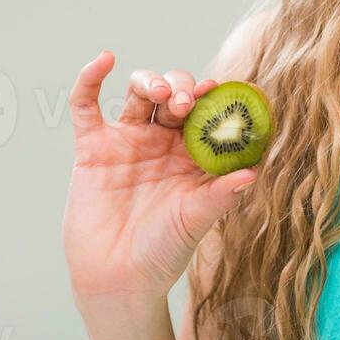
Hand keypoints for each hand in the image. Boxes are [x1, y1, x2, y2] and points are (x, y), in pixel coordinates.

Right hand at [62, 52, 255, 310]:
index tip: (225, 90)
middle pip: (176, 94)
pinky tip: (103, 60)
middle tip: (188, 102)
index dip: (218, 97)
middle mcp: (165, 140)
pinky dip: (90, 80)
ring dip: (152, 82)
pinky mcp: (93, 148)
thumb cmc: (164, 251)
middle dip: (184, 88)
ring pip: (140, 92)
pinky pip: (87, 106)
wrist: (117, 280)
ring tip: (161, 95)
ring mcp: (128, 140)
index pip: (210, 111)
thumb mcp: (196, 220)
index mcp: (195, 152)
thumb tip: (252, 174)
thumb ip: (222, 195)